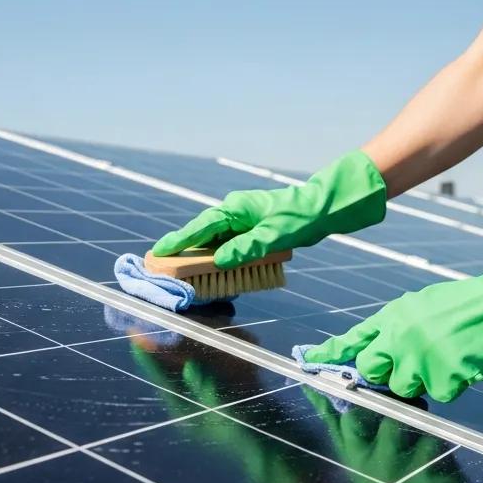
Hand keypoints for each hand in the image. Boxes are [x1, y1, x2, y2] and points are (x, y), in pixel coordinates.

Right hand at [151, 150, 385, 268]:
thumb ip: (246, 248)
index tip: (157, 253)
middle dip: (185, 252)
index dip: (178, 241)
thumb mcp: (274, 236)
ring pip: (215, 241)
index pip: (199, 228)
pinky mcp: (253, 229)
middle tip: (164, 268)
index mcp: (235, 210)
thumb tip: (220, 261)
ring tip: (185, 274)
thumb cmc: (301, 217)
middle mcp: (235, 213)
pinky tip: (217, 271)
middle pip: (203, 235)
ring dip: (203, 257)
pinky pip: (230, 244)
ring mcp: (244, 220)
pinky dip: (221, 257)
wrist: (324, 208)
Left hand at [304, 220, 482, 401]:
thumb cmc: (463, 305)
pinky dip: (449, 384)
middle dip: (384, 372)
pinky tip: (462, 363)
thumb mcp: (419, 306)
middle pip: (371, 370)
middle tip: (409, 360)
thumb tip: (375, 352)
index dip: (330, 353)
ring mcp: (419, 359)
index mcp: (393, 317)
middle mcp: (399, 338)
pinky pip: (437, 393)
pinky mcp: (442, 379)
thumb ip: (394, 328)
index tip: (310, 361)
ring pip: (404, 387)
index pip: (353, 339)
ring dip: (421, 379)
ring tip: (445, 355)